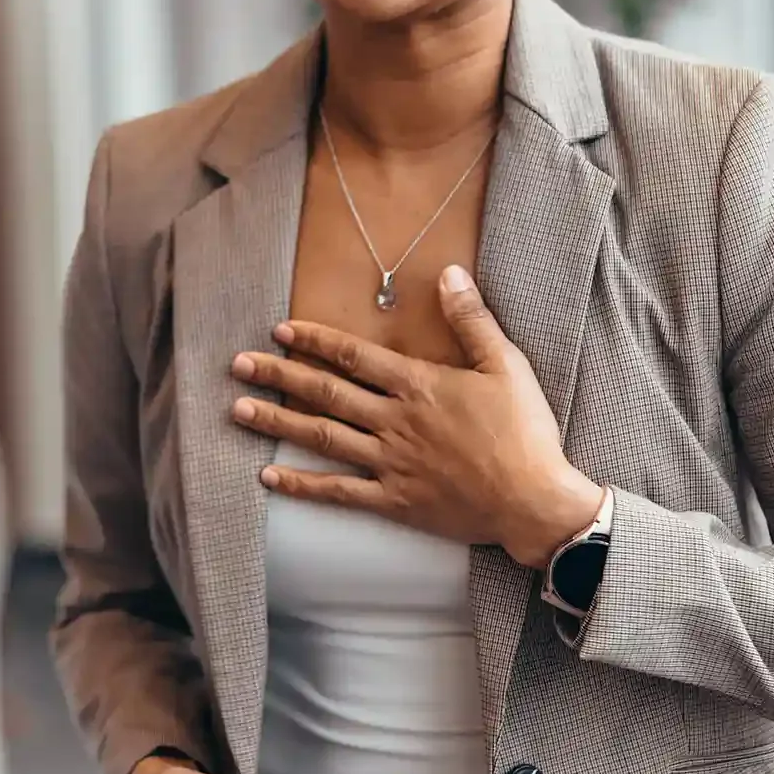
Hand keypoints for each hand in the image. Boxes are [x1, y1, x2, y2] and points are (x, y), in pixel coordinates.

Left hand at [230, 264, 604, 568]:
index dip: (314, 340)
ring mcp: (390, 463)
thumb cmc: (524, 432)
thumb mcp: (505, 365)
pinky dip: (302, 486)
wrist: (535, 502)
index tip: (279, 330)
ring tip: (237, 410)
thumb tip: (449, 272)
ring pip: (321, 438)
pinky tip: (269, 478)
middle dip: (278, 376)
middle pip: (325, 392)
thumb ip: (472, 319)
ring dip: (277, 422)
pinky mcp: (394, 501)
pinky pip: (338, 492)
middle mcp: (394, 421)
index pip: (353, 355)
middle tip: (237, 364)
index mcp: (418, 385)